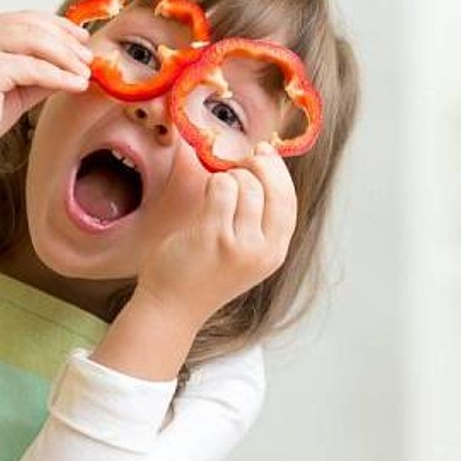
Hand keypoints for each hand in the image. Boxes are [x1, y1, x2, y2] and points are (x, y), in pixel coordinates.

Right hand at [0, 11, 92, 165]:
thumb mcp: (15, 89)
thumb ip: (40, 72)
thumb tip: (75, 64)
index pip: (26, 18)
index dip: (58, 25)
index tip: (81, 38)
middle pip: (34, 26)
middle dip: (66, 41)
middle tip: (88, 58)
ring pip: (35, 42)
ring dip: (66, 57)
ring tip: (85, 72)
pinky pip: (32, 68)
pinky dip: (58, 76)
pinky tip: (75, 85)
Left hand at [135, 143, 298, 330]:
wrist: (171, 307)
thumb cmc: (202, 274)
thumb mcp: (243, 254)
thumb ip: (257, 221)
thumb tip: (263, 166)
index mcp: (274, 254)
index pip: (289, 202)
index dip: (278, 173)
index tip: (264, 153)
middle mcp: (263, 251)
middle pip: (273, 189)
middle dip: (257, 166)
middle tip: (238, 163)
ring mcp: (240, 245)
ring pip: (245, 184)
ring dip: (227, 177)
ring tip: (214, 192)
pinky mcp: (213, 236)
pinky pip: (220, 188)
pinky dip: (212, 183)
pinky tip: (204, 195)